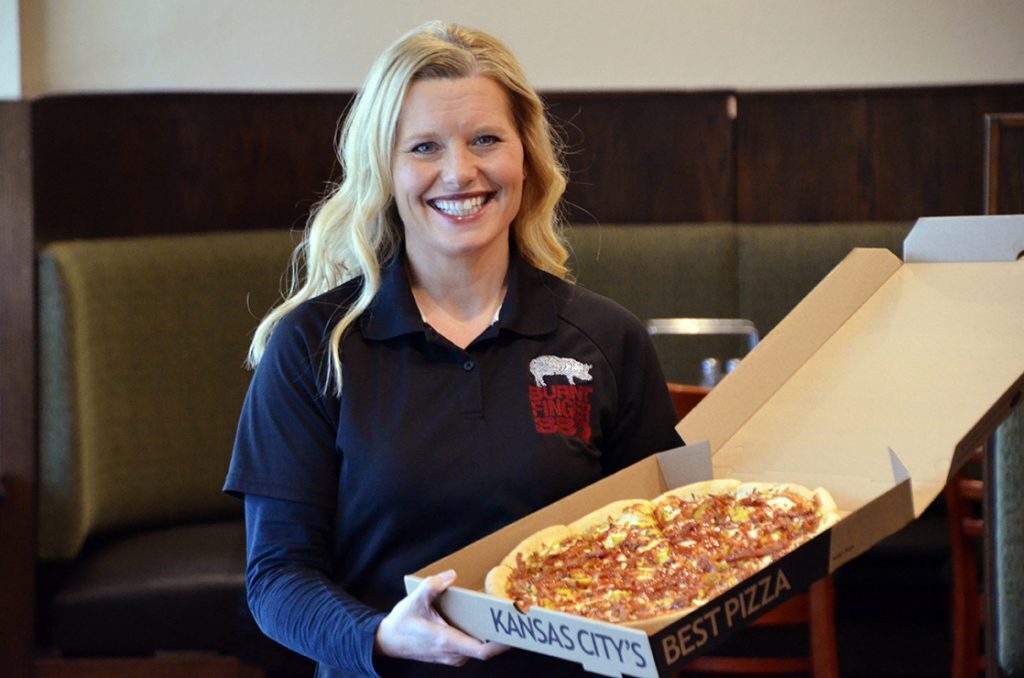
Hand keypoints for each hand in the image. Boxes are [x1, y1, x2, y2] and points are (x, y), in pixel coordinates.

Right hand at [375, 569, 507, 665]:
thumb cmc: (401, 623)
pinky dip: (482, 634)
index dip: (502, 643)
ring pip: (480, 647)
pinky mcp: (452, 653)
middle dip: (502, 633)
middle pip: (486, 648)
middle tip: (517, 615)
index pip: (483, 650)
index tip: (517, 631)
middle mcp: (453, 653)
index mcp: (447, 641)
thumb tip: (451, 575)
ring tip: (504, 614)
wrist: (388, 641)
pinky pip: (473, 646)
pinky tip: (485, 618)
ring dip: (492, 633)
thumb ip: (432, 586)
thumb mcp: (414, 600)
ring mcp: (453, 655)